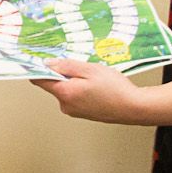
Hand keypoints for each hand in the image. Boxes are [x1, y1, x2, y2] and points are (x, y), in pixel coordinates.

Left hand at [30, 60, 149, 123]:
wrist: (133, 108)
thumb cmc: (115, 89)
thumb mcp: (90, 69)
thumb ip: (67, 65)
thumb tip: (48, 63)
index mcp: (64, 93)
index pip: (39, 80)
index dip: (38, 68)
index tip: (40, 59)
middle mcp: (65, 105)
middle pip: (55, 84)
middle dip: (65, 73)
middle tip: (84, 68)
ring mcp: (74, 111)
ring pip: (67, 90)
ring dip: (76, 81)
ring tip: (95, 79)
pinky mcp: (82, 113)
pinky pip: (75, 97)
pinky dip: (82, 89)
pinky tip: (98, 87)